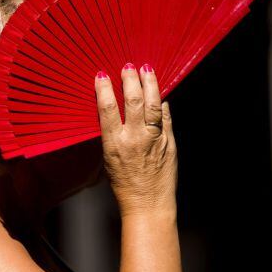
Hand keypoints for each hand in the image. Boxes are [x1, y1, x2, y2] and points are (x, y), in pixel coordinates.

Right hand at [94, 63, 177, 216]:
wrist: (147, 204)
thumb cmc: (125, 183)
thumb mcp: (109, 157)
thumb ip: (114, 133)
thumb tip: (115, 109)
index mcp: (115, 143)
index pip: (107, 109)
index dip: (104, 89)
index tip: (102, 75)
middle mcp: (135, 139)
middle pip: (133, 101)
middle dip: (130, 80)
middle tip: (128, 66)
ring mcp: (155, 139)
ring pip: (154, 104)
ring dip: (150, 84)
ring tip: (147, 69)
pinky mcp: (170, 142)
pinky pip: (166, 117)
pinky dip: (163, 104)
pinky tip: (160, 94)